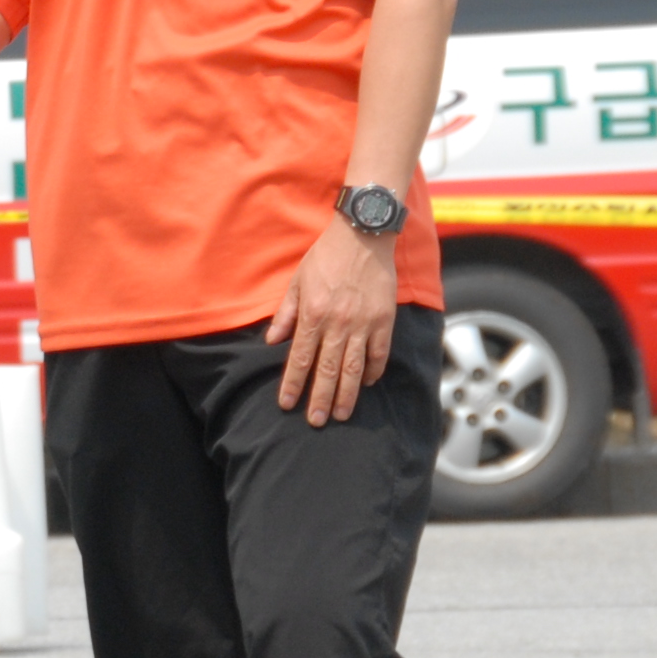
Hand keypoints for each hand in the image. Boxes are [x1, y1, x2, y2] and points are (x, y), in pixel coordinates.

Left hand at [266, 216, 401, 425]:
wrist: (363, 236)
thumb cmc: (326, 257)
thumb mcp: (297, 281)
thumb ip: (286, 314)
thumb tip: (271, 342)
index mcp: (312, 314)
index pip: (300, 358)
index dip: (293, 384)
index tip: (288, 405)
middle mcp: (337, 323)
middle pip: (327, 370)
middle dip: (319, 398)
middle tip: (315, 421)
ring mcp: (363, 323)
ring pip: (353, 368)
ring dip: (346, 394)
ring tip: (340, 415)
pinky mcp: (384, 320)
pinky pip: (379, 353)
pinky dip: (373, 371)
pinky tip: (366, 384)